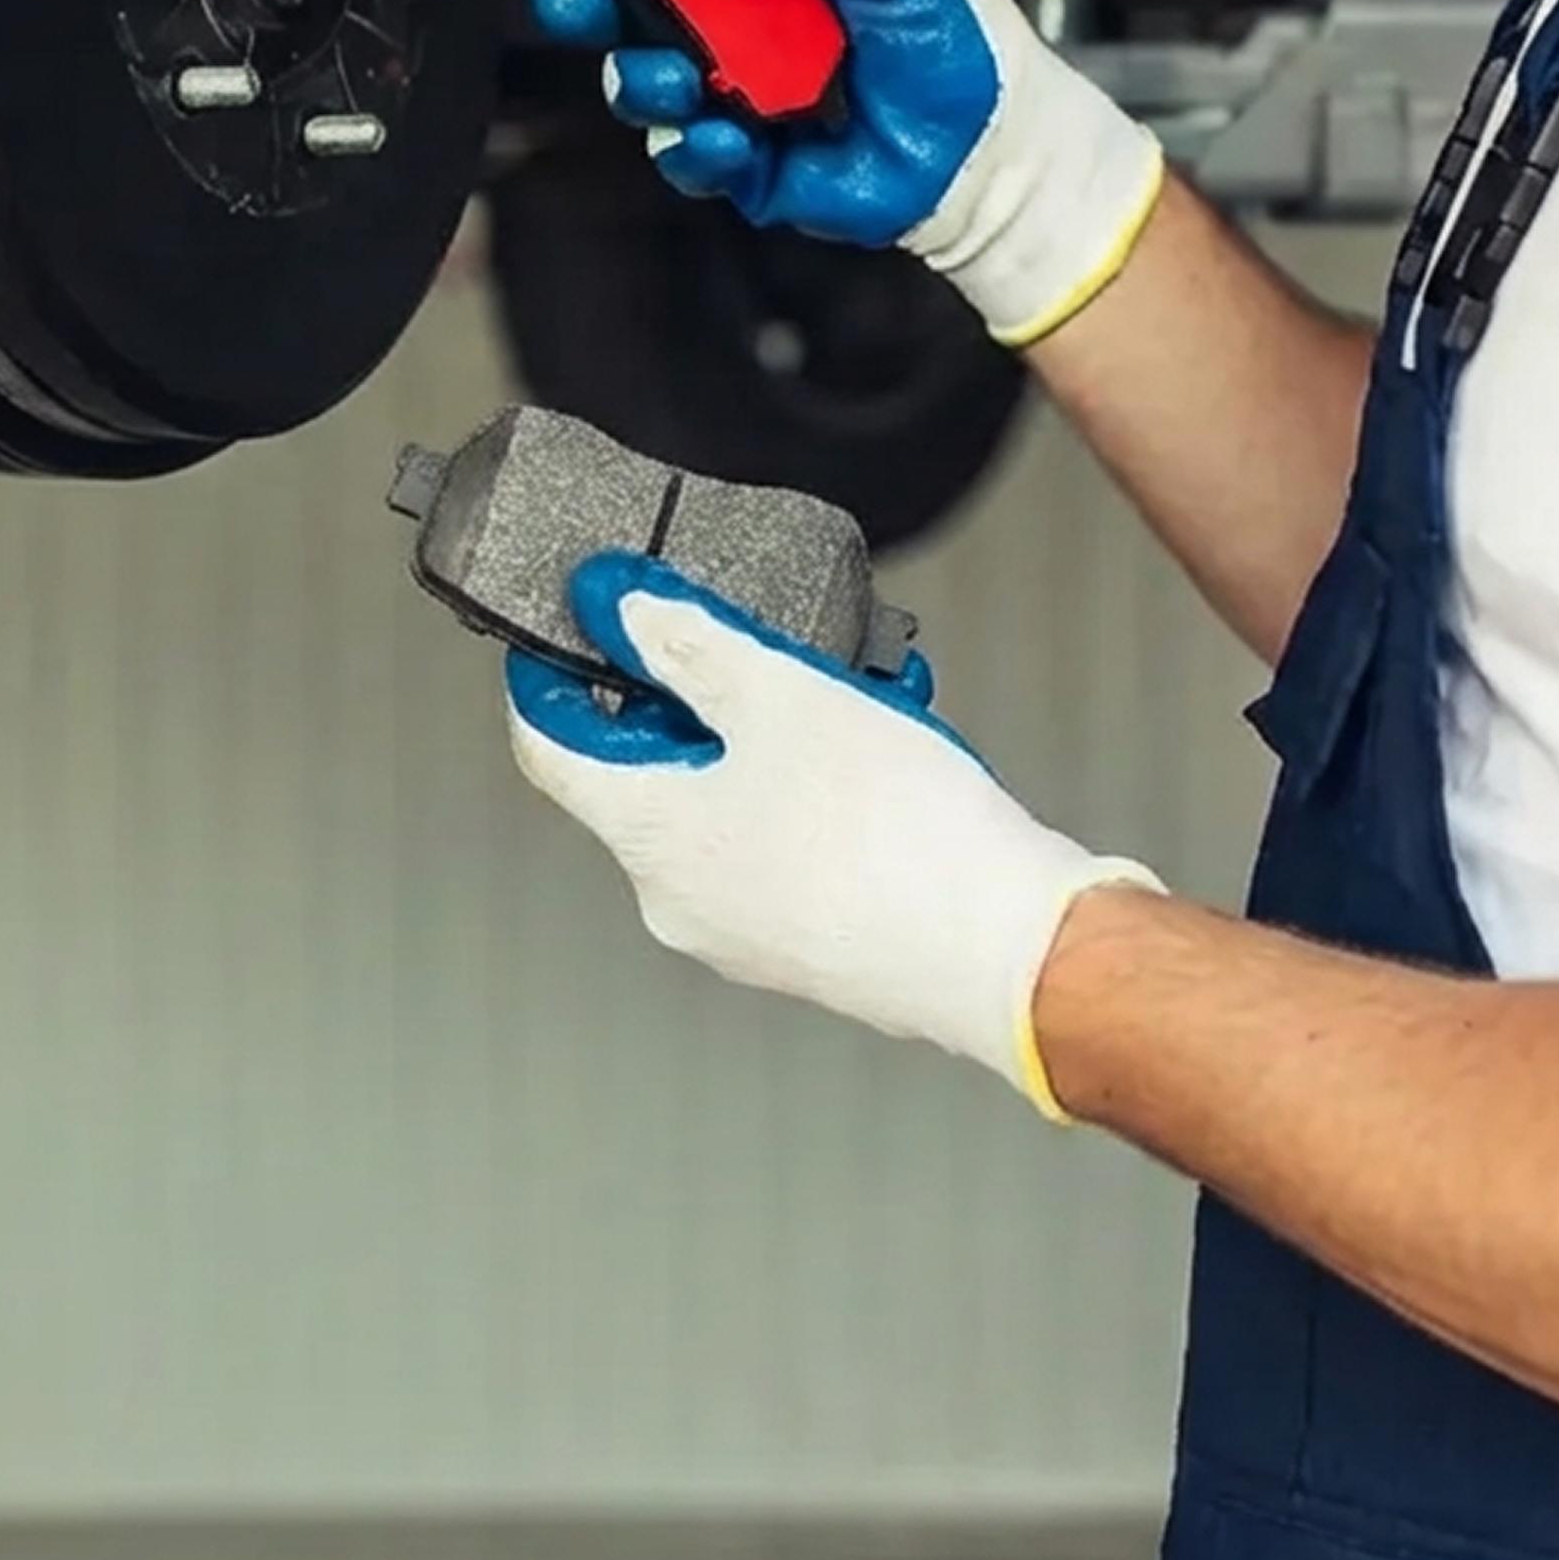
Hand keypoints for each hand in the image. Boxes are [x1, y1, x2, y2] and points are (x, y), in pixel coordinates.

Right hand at [490, 0, 1167, 346]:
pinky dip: (694, 147)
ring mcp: (729, 94)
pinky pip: (686, 157)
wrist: (994, 146)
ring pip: (639, 81)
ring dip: (640, 76)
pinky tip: (726, 136)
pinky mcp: (741, 166)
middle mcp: (730, 21)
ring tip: (679, 77)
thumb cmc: (954, 35)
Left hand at [505, 552, 1160, 1114]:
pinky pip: (784, 850)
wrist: (1011, 955)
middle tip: (751, 645)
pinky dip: (815, 792)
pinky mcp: (809, 949)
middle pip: (648, 774)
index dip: (550, 675)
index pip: (547, 747)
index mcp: (647, 836)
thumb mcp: (781, 694)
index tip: (575, 627)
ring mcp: (742, 934)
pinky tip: (884, 753)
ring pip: (727, 809)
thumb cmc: (899, 834)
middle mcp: (677, 899)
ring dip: (771, 740)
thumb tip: (614, 604)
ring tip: (848, 693)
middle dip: (697, 697)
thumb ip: (684, 640)